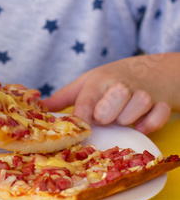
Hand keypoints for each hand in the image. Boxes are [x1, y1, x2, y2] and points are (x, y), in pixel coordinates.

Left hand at [44, 57, 171, 133]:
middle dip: (106, 117)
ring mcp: (141, 93)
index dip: (82, 119)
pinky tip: (141, 123)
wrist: (148, 69)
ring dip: (127, 119)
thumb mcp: (85, 83)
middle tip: (106, 116)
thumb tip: (38, 108)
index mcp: (97, 81)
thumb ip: (63, 99)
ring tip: (123, 116)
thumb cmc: (109, 80)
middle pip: (109, 109)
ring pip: (133, 113)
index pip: (85, 104)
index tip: (80, 130)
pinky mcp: (159, 103)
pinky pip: (156, 118)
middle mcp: (119, 86)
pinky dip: (150, 123)